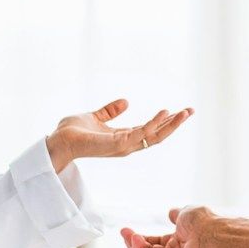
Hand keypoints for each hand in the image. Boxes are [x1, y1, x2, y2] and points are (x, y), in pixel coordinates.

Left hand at [46, 100, 192, 171]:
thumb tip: (126, 101)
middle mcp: (126, 144)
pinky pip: (140, 134)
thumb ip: (110, 111)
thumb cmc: (72, 132)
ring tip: (185, 112)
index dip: (166, 122)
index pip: (150, 131)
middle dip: (176, 124)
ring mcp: (123, 146)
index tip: (180, 111)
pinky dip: (154, 124)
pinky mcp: (117, 144)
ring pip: (154, 136)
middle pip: (157, 135)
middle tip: (191, 110)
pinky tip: (165, 113)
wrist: (57, 140)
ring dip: (171, 124)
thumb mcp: (95, 117)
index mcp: (123, 138)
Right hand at [121, 205, 218, 247]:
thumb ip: (175, 215)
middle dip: (134, 245)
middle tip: (128, 235)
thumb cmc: (203, 224)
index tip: (127, 231)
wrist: (211, 234)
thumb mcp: (185, 215)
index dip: (139, 238)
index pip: (152, 244)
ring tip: (137, 242)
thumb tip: (171, 213)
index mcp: (177, 243)